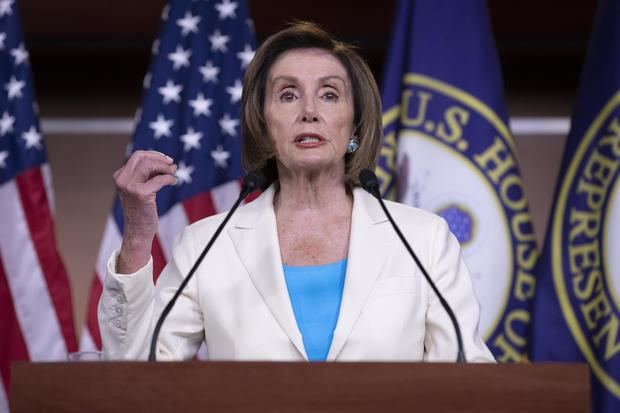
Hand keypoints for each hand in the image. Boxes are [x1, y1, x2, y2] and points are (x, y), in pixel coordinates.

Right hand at [113, 150, 176, 273]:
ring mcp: (130, 186)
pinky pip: (160, 179)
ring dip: (165, 167)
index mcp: (120, 177)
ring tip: (173, 173)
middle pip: (142, 157)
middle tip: (172, 165)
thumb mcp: (140, 189)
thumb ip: (147, 175)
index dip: (154, 155)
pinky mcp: (141, 194)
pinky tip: (173, 182)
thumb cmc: (141, 210)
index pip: (137, 156)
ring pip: (150, 165)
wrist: (138, 231)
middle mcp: (122, 180)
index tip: (167, 160)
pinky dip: (169, 178)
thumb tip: (167, 162)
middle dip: (160, 159)